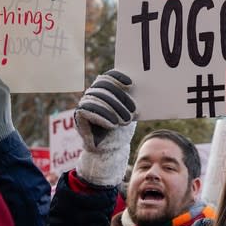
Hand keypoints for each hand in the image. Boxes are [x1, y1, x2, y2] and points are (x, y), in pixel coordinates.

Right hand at [74, 70, 136, 186]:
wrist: (110, 149)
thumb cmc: (122, 128)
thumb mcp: (129, 111)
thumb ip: (132, 100)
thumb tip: (145, 87)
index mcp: (105, 89)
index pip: (108, 76)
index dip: (118, 77)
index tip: (131, 84)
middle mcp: (93, 93)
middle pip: (103, 87)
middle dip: (120, 98)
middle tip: (133, 111)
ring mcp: (85, 103)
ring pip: (97, 98)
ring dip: (113, 109)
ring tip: (125, 121)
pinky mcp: (79, 115)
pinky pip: (87, 110)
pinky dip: (102, 117)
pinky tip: (112, 124)